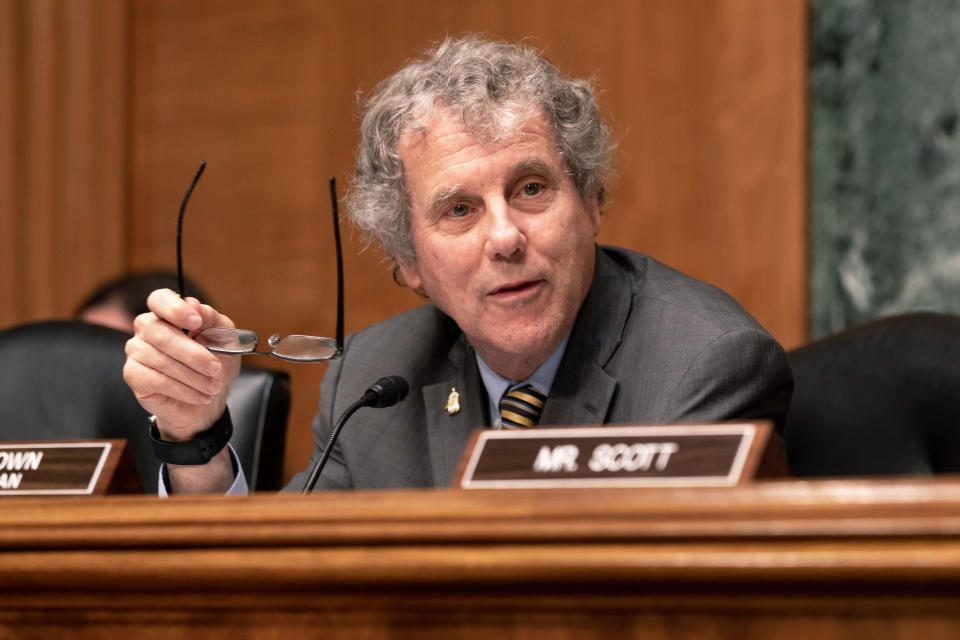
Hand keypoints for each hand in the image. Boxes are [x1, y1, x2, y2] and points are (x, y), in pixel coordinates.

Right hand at [123, 288, 241, 440]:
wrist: (211, 393)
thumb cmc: (216, 361)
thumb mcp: (224, 337)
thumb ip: (210, 318)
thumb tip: (193, 304)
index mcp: (168, 313)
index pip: (159, 299)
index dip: (175, 309)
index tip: (197, 322)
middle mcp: (147, 327)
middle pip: (160, 333)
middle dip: (193, 354)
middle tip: (215, 368)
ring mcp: (136, 350)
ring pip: (160, 360)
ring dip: (193, 376)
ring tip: (213, 386)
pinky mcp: (133, 374)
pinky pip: (156, 381)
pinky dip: (183, 390)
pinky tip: (200, 396)